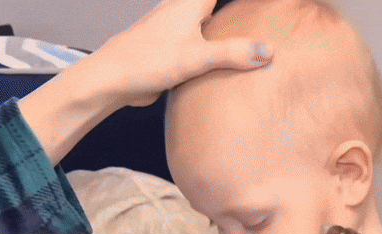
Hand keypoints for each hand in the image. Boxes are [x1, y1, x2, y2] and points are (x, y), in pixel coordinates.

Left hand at [90, 0, 272, 106]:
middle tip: (251, 17)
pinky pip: (194, 38)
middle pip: (209, 4)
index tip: (263, 6)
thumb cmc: (149, 61)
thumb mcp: (197, 57)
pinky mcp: (167, 47)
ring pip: (201, 18)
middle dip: (226, 10)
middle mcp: (179, 10)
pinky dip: (208, 41)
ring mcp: (172, 28)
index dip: (240, 4)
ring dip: (217, 21)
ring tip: (238, 30)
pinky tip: (217, 57)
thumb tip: (268, 51)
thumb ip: (233, 53)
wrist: (113, 78)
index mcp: (189, 4)